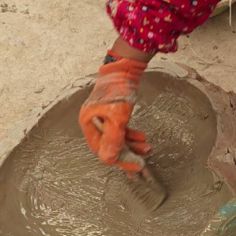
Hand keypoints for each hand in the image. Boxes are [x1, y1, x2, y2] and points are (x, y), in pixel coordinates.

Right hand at [79, 53, 150, 171]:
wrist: (123, 69)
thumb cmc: (117, 90)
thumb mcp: (117, 117)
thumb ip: (113, 139)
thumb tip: (109, 160)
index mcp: (88, 124)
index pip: (102, 150)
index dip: (119, 160)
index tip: (135, 165)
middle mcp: (93, 123)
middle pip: (110, 146)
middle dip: (128, 153)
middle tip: (143, 160)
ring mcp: (102, 119)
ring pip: (117, 139)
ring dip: (132, 145)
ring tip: (147, 147)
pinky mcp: (112, 115)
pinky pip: (121, 131)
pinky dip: (131, 135)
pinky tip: (142, 138)